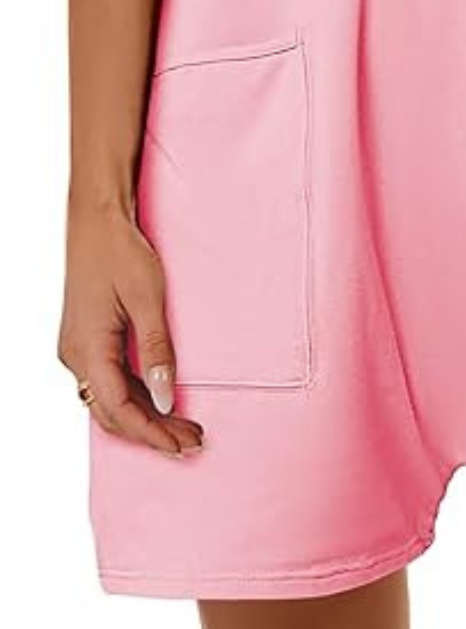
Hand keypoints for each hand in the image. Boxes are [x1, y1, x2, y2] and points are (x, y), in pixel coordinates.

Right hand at [57, 202, 203, 456]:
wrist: (96, 218)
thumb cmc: (121, 251)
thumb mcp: (147, 298)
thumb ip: (156, 350)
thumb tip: (166, 400)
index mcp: (87, 349)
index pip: (119, 410)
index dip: (153, 433)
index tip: (184, 445)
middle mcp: (75, 355)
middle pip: (112, 412)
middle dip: (152, 432)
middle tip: (192, 442)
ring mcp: (78, 348)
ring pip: (108, 399)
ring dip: (144, 416)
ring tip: (183, 426)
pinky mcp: (86, 338)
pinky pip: (107, 380)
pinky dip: (133, 396)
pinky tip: (159, 401)